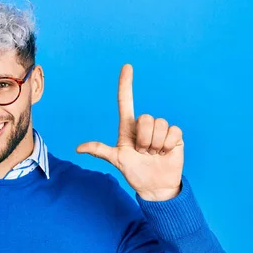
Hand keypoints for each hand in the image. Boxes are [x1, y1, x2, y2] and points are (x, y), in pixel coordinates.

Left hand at [76, 64, 183, 200]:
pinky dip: (168, 145)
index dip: (126, 84)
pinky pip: (173, 131)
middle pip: (144, 118)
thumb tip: (78, 148)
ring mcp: (160, 130)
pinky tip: (166, 153)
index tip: (127, 66)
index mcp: (128, 128)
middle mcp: (144, 126)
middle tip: (143, 152)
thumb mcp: (117, 160)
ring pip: (159, 125)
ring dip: (155, 144)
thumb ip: (100, 150)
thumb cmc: (134, 172)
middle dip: (143, 140)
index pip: (126, 101)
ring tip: (154, 154)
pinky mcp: (175, 136)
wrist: (155, 186)